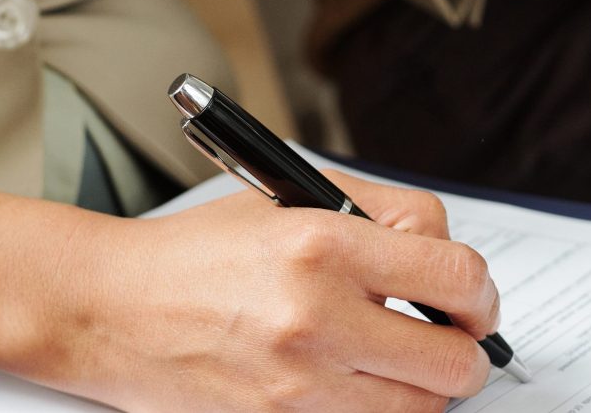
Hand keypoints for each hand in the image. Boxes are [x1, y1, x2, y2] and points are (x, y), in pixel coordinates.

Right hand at [38, 174, 498, 411]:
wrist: (108, 306)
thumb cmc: (201, 250)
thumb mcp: (297, 198)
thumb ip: (387, 217)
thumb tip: (450, 260)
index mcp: (324, 244)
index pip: (456, 276)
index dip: (482, 294)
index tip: (475, 300)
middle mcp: (314, 318)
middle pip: (452, 362)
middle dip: (467, 352)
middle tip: (455, 339)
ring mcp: (295, 386)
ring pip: (419, 410)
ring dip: (426, 389)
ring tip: (405, 361)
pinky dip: (378, 409)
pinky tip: (362, 383)